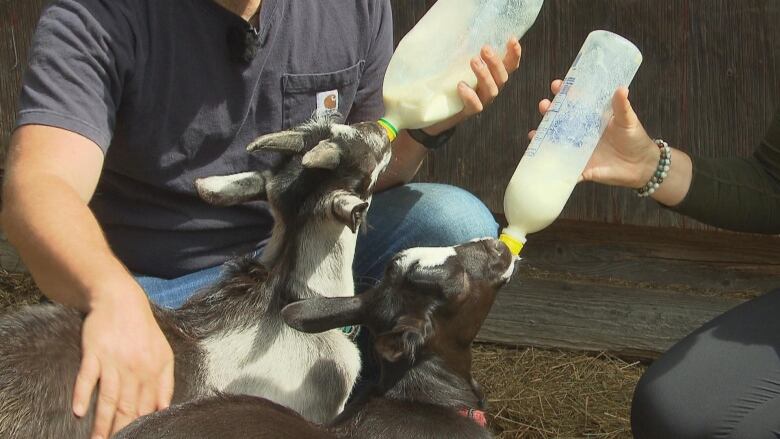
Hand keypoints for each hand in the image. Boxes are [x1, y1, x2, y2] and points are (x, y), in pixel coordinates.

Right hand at [72, 285, 173, 437]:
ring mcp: (114, 361)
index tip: (135, 438)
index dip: (141, 426)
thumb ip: (166, 382)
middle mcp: (135, 369)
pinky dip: (82, 394)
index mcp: (154, 371)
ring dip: (102, 422)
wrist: (121, 300)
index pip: (148, 407)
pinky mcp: (94, 353)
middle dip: (122, 430)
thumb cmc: (143, 330)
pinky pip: (87, 377)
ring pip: (109, 397)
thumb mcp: (164, 354)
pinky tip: (79, 411)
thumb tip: (164, 409)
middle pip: (128, 407)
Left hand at [423, 38, 522, 134]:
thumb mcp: (460, 65)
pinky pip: (475, 106)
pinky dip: (470, 95)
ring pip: (491, 90)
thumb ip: (466, 53)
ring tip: (473, 61)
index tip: (512, 39)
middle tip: (485, 49)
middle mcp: (490, 88)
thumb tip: (463, 31)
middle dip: (495, 62)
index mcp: (493, 76)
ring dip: (484, 75)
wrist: (437, 110)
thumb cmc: (451, 82)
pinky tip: (461, 86)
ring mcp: (481, 101)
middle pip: (502, 77)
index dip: (514, 54)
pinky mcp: (468, 112)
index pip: (509, 65)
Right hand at [530, 80, 658, 187]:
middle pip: (559, 119)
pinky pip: (562, 167)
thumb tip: (621, 88)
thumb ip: (622, 106)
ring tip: (535, 133)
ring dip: (542, 136)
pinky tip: (540, 158)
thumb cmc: (635, 139)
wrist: (641, 167)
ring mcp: (578, 149)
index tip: (557, 85)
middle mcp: (581, 132)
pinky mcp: (580, 167)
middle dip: (548, 111)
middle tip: (545, 105)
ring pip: (555, 141)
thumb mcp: (628, 120)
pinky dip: (551, 164)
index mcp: (591, 117)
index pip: (573, 101)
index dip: (563, 92)